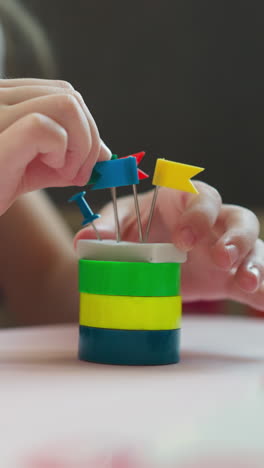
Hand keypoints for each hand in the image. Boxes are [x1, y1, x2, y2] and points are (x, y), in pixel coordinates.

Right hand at [0, 78, 110, 214]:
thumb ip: (68, 156)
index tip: (83, 162)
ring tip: (63, 172)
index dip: (86, 127)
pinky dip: (63, 152)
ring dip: (80, 146)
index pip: (63, 92)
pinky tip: (51, 170)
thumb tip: (107, 154)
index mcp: (6, 98)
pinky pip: (45, 128)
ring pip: (67, 104)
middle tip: (78, 173)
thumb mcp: (34, 168)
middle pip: (71, 96)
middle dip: (89, 139)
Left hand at [75, 182, 263, 311]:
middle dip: (235, 237)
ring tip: (247, 283)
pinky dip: (261, 292)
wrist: (146, 255)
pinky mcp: (230, 276)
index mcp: (185, 200)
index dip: (198, 215)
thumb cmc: (136, 228)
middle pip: (238, 219)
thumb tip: (84, 241)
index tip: (183, 239)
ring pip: (254, 248)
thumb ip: (105, 228)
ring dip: (254, 264)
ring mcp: (226, 249)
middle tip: (222, 258)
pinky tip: (262, 304)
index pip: (201, 197)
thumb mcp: (120, 224)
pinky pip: (255, 280)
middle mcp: (213, 221)